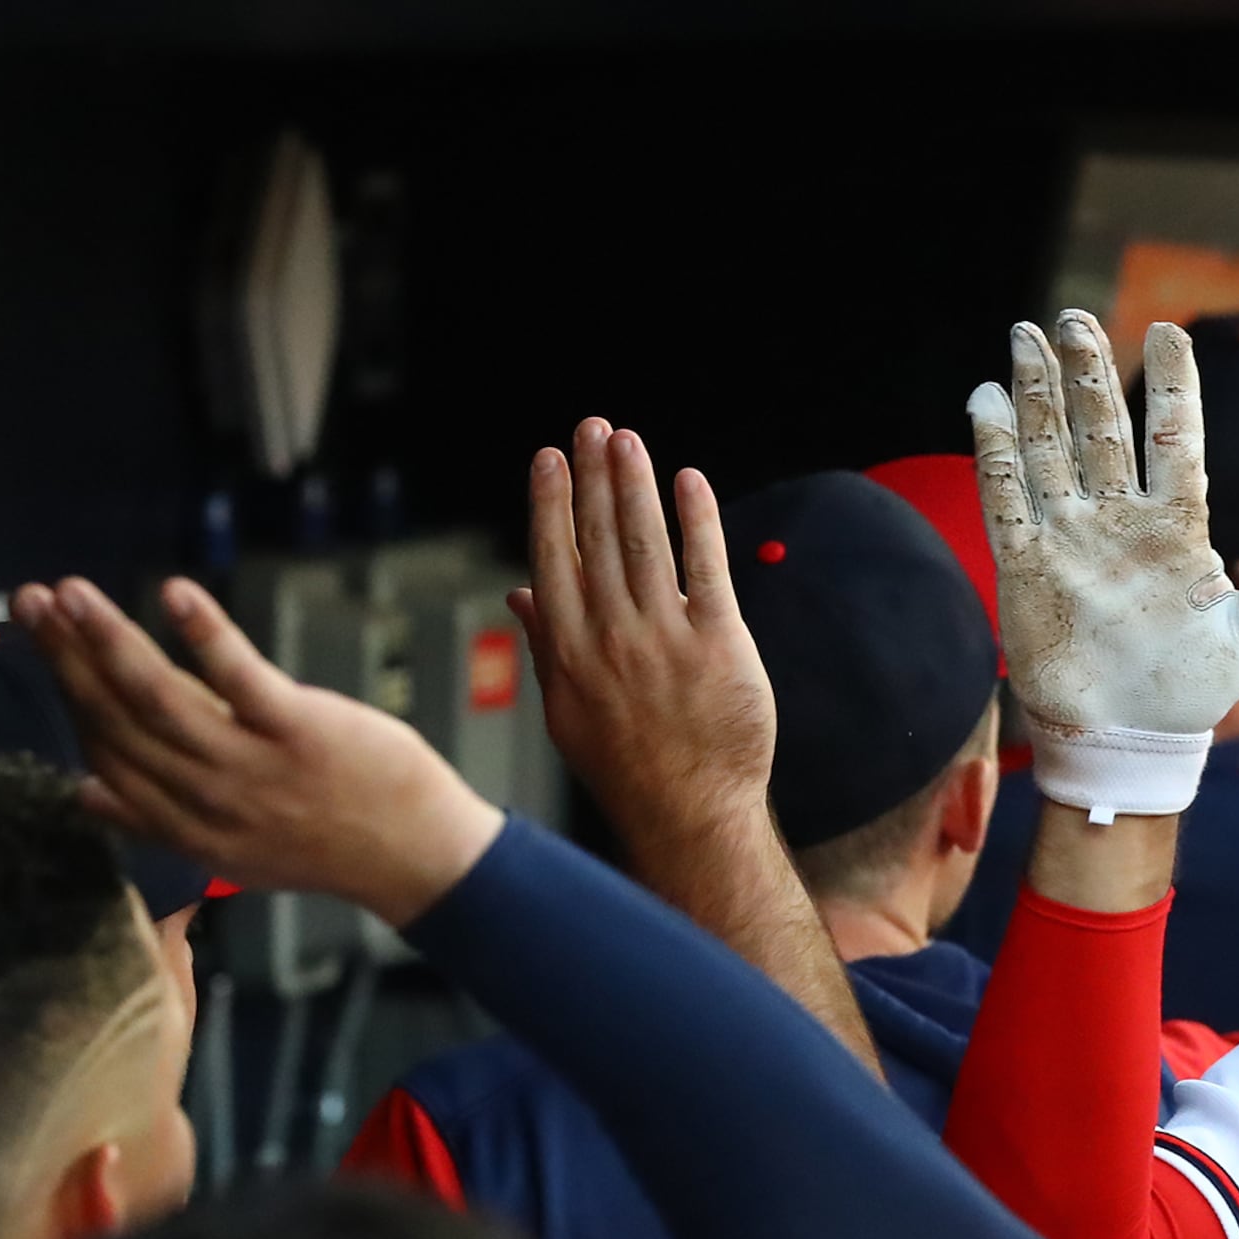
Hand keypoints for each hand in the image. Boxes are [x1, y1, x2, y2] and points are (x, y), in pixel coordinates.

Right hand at [17, 575, 502, 926]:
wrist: (419, 861)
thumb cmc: (326, 842)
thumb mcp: (228, 851)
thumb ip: (154, 821)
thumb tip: (81, 792)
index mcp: (181, 826)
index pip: (103, 748)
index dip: (63, 688)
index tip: (34, 637)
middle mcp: (205, 799)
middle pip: (117, 717)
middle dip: (65, 654)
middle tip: (28, 597)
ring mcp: (252, 766)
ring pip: (160, 697)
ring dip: (108, 640)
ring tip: (70, 592)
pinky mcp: (301, 733)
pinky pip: (242, 679)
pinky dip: (205, 634)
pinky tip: (172, 593)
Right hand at [511, 421, 773, 849]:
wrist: (689, 812)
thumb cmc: (627, 765)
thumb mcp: (565, 711)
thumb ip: (543, 646)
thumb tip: (519, 594)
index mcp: (567, 649)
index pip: (552, 558)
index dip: (550, 502)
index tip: (548, 457)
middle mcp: (609, 637)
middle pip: (597, 538)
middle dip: (592, 476)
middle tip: (592, 426)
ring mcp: (664, 639)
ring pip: (644, 543)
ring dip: (634, 484)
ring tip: (626, 439)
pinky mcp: (719, 644)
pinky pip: (706, 569)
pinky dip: (695, 520)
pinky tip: (688, 482)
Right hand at [968, 312, 1238, 816]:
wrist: (1131, 744)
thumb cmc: (1193, 692)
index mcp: (1178, 527)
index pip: (1175, 438)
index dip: (1171, 385)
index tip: (1167, 331)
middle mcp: (1120, 520)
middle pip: (1101, 428)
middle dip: (1087, 371)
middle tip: (1073, 317)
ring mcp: (1070, 539)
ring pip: (1051, 449)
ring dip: (1038, 394)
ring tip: (1027, 336)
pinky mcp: (1025, 567)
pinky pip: (1006, 497)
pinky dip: (995, 449)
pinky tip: (986, 399)